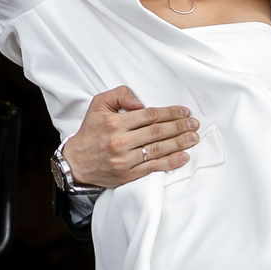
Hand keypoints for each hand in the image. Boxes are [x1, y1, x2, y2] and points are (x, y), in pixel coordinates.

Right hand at [64, 85, 200, 187]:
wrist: (76, 163)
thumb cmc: (90, 132)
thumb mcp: (98, 105)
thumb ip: (119, 94)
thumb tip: (140, 102)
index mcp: (114, 122)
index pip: (149, 115)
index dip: (170, 113)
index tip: (184, 111)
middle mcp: (120, 141)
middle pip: (157, 132)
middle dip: (179, 127)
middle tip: (194, 124)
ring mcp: (124, 160)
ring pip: (158, 150)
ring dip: (179, 143)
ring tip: (193, 138)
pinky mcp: (127, 174)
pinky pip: (153, 167)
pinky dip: (170, 162)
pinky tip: (183, 157)